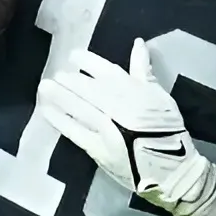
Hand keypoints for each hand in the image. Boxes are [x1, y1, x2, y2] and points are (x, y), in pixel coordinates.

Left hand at [35, 40, 215, 215]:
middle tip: (56, 74)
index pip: (108, 72)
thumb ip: (144, 71)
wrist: (171, 172)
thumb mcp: (162, 97)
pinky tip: (46, 110)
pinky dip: (60, 120)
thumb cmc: (168, 132)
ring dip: (61, 96)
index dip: (89, 62)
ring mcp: (108, 130)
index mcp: (137, 93)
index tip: (74, 56)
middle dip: (71, 81)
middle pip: (90, 90)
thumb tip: (138, 43)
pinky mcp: (99, 150)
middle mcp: (121, 108)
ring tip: (45, 87)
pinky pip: (75, 132)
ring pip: (81, 108)